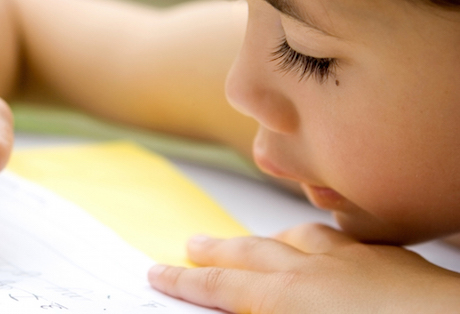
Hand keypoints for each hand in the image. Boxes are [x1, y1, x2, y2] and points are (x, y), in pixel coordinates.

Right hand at [148, 224, 459, 312]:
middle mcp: (312, 271)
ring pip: (295, 238)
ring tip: (254, 241)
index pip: (220, 289)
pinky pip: (340, 239)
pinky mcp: (386, 259)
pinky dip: (319, 239)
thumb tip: (236, 309)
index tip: (158, 272)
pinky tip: (324, 243)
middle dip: (215, 251)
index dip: (184, 282)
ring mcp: (351, 260)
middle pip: (249, 254)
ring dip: (266, 239)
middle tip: (190, 244)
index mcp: (287, 300)